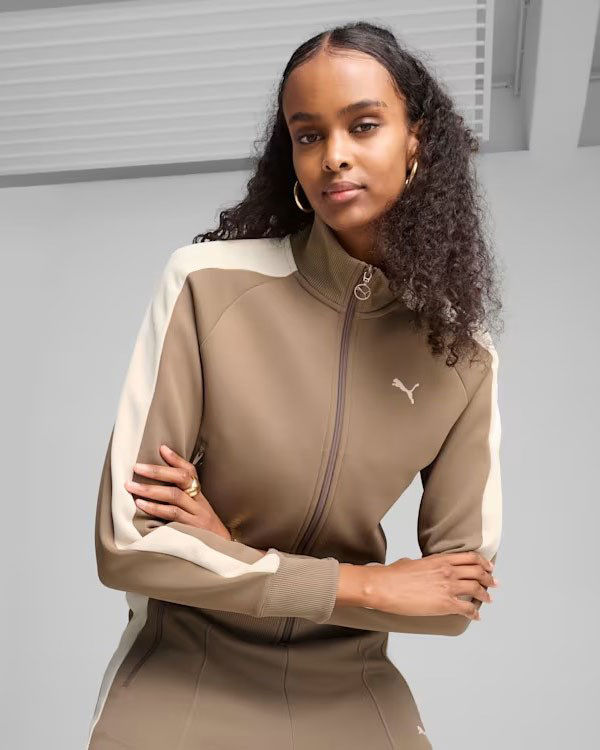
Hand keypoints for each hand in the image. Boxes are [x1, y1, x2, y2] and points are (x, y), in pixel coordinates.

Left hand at [124, 443, 231, 541]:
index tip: (161, 448)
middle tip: (136, 466)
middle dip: (157, 471)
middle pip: (181, 479)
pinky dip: (155, 508)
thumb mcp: (196, 514)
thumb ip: (180, 501)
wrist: (223, 554)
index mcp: (200, 496)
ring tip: (131, 486)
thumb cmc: (203, 534)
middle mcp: (200, 503)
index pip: (190, 472)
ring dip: (150, 489)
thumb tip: (155, 488)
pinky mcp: (193, 529)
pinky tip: (141, 504)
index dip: (176, 459)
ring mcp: (197, 515)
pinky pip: (173, 515)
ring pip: (174, 496)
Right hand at [364, 551, 497, 621]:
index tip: (488, 567)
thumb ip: (422, 565)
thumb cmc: (392, 575)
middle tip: (494, 583)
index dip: (483, 562)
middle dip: (489, 578)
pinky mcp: (445, 604)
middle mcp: (448, 571)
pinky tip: (476, 616)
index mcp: (440, 559)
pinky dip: (474, 613)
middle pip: (478, 572)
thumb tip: (419, 567)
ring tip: (488, 599)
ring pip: (477, 589)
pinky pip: (467, 608)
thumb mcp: (410, 562)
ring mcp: (448, 587)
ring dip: (485, 595)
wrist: (384, 587)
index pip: (470, 557)